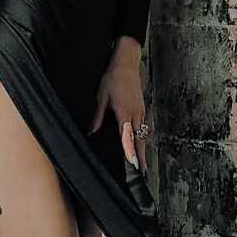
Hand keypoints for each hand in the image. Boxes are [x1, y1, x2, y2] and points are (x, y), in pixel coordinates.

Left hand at [87, 39, 148, 173]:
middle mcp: (136, 114)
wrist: (126, 63)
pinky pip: (144, 127)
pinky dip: (144, 138)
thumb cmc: (113, 79)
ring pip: (143, 134)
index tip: (134, 164)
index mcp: (125, 113)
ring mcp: (141, 111)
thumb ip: (98, 116)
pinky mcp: (142, 108)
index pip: (128, 137)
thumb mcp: (101, 97)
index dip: (131, 152)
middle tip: (142, 172)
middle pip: (139, 140)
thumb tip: (91, 131)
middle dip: (141, 157)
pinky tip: (142, 144)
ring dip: (144, 149)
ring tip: (143, 164)